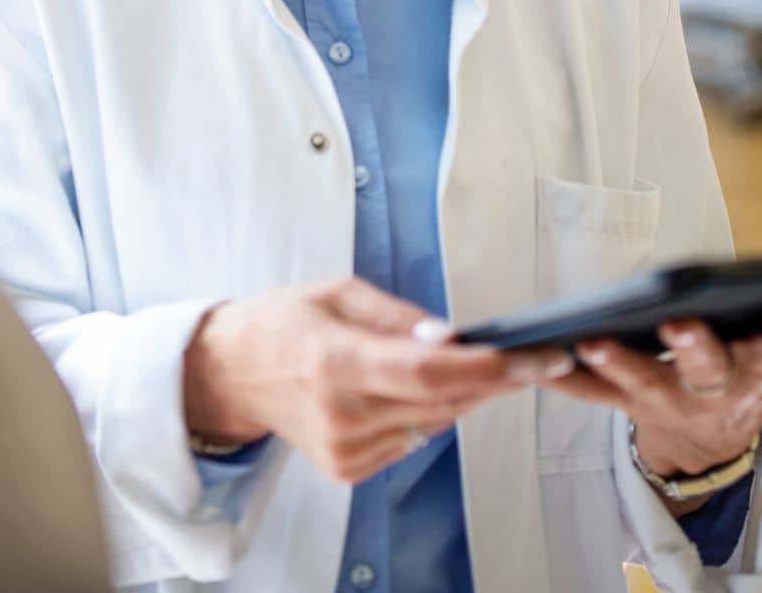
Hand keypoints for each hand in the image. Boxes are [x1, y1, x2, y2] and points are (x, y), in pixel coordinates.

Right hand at [183, 278, 548, 483]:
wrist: (231, 373)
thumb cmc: (282, 324)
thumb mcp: (339, 293)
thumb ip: (398, 316)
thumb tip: (452, 338)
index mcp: (335, 360)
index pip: (425, 372)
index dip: (483, 369)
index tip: (529, 358)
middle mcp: (341, 413)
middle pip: (442, 401)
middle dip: (492, 380)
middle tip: (530, 358)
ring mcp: (345, 448)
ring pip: (434, 423)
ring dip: (459, 394)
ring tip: (461, 364)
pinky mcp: (348, 468)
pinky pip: (413, 440)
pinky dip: (425, 413)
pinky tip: (406, 390)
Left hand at [538, 298, 761, 490]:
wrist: (707, 442)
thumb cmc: (736, 374)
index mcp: (756, 370)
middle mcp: (712, 389)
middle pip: (705, 366)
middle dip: (693, 344)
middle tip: (678, 322)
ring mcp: (666, 400)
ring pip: (642, 381)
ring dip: (616, 362)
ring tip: (591, 341)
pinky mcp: (628, 404)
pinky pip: (593, 393)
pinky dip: (565, 378)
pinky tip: (542, 358)